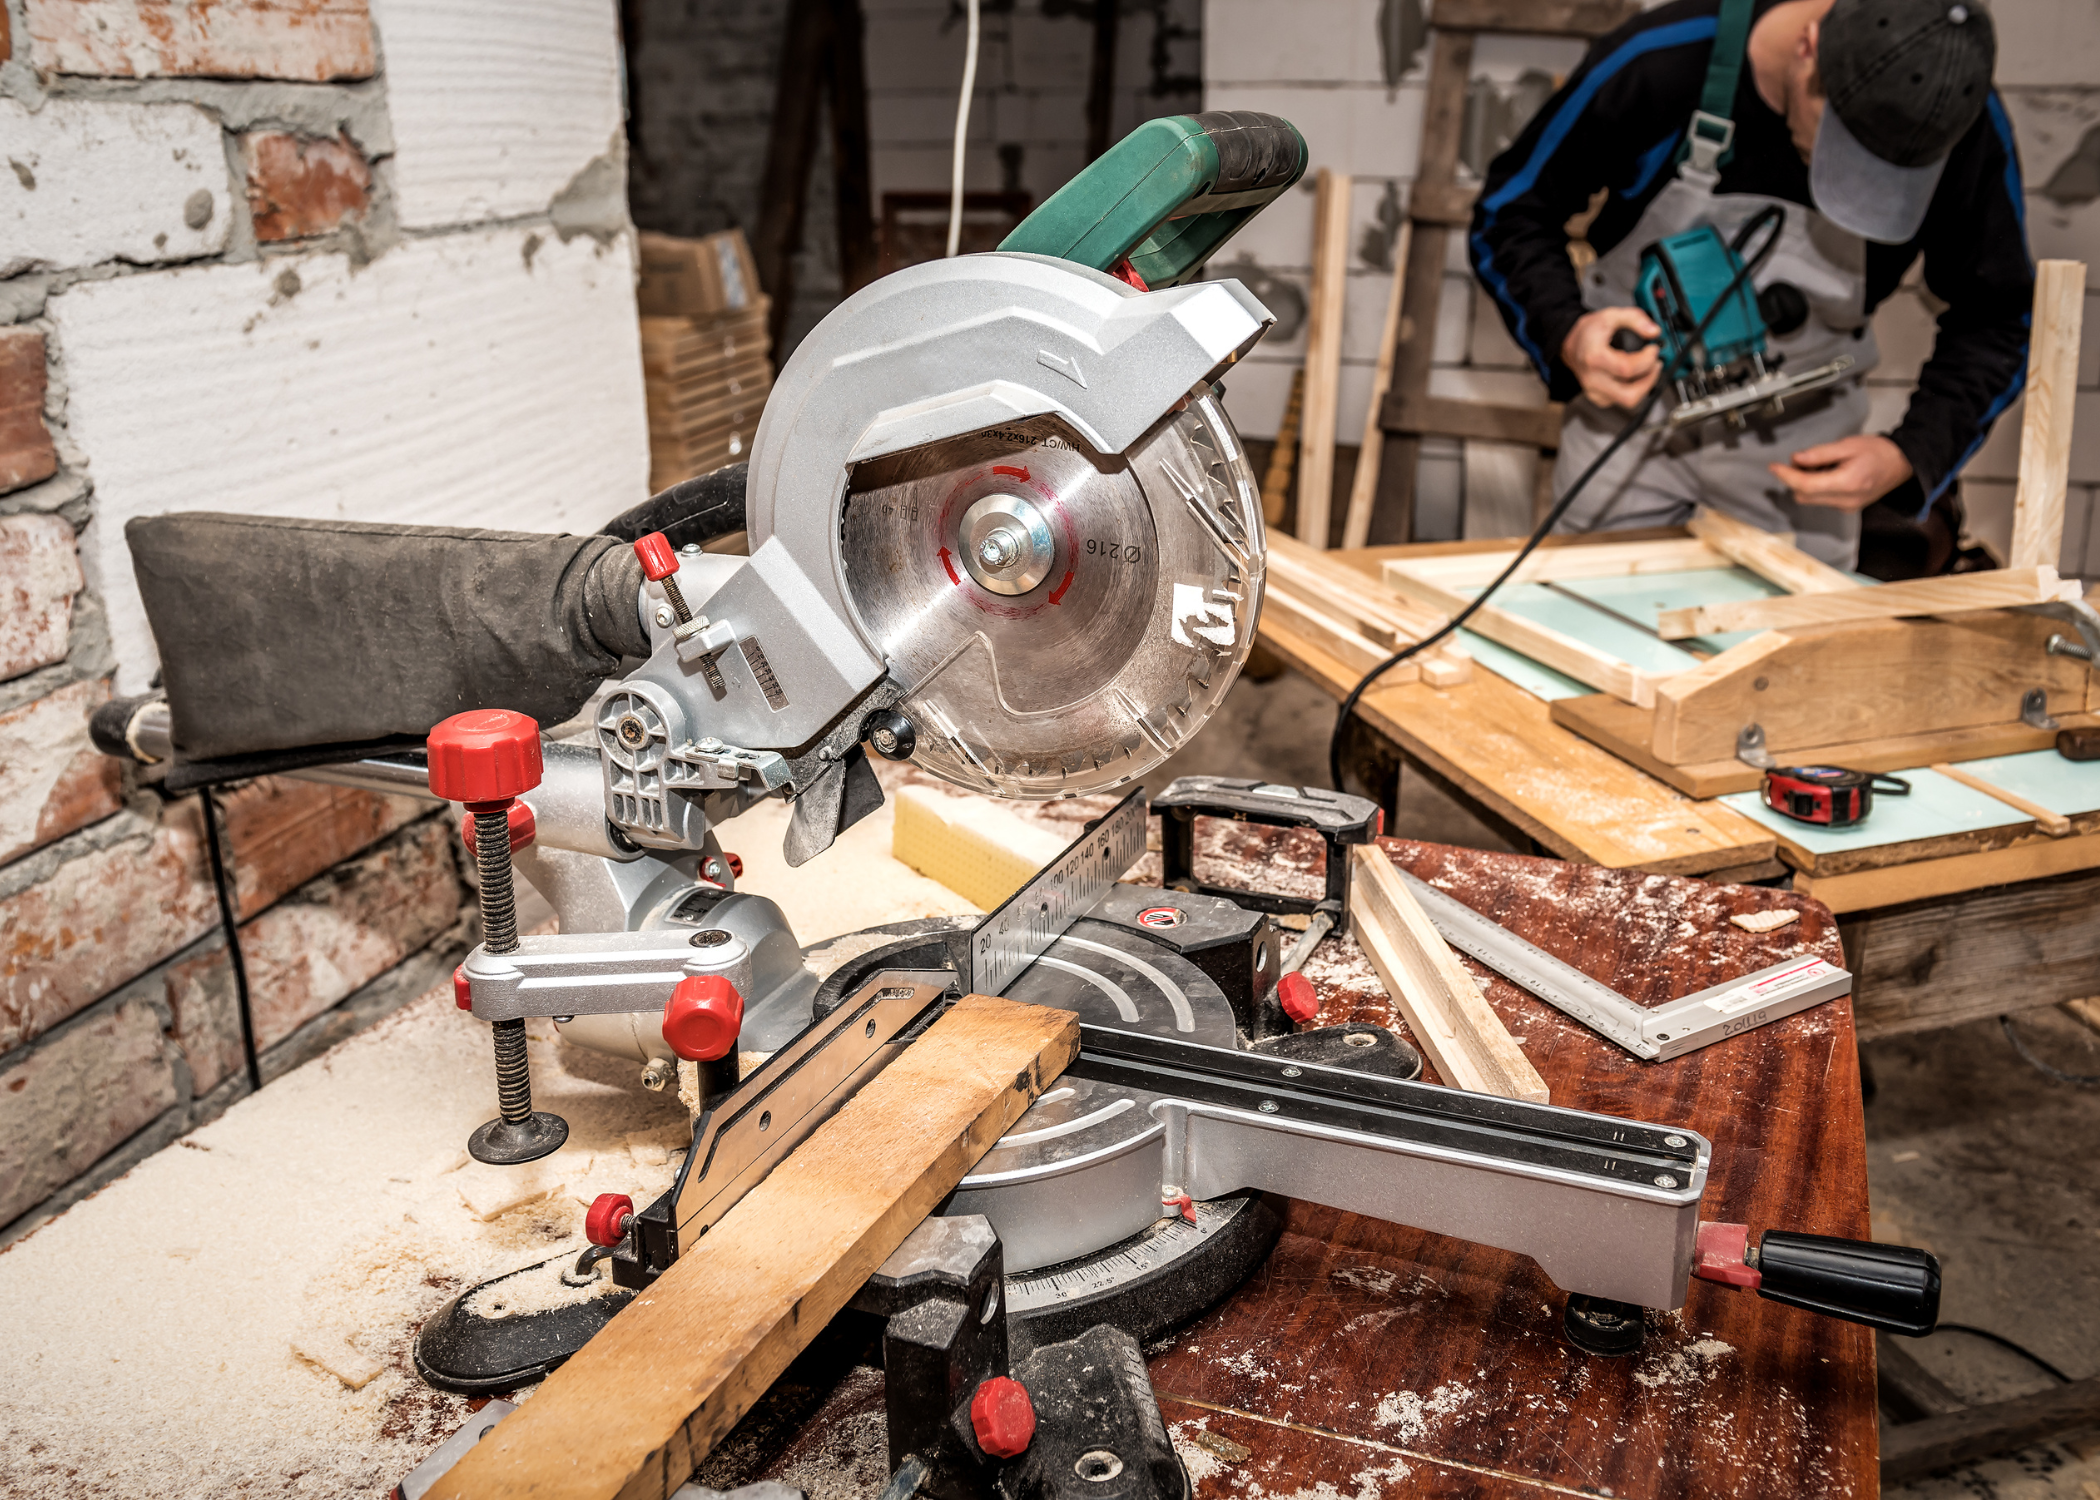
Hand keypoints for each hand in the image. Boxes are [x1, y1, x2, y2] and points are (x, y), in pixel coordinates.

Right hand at [1561, 307, 1661, 408]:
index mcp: (1594, 358)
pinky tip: (1636, 377)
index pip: (1626, 369)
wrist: (1573, 345)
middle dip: (1649, 380)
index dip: (1646, 360)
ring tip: (1648, 370)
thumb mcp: (1611, 315)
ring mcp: (1595, 391)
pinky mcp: (1599, 398)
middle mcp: (1593, 379)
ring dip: (1645, 386)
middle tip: (1655, 365)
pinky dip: (1634, 390)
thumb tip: (1654, 331)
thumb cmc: (1589, 332)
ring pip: (1628, 400)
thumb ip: (1635, 319)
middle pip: (1629, 395)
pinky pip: (1622, 401)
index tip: (1653, 349)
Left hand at [1769, 435, 1914, 511]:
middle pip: (1804, 495)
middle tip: (1799, 461)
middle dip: (1795, 479)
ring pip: (1811, 500)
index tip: (1774, 467)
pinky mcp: (1848, 508)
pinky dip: (1817, 488)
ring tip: (1819, 465)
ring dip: (1806, 484)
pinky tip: (1828, 474)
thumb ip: (1820, 454)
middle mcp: (1846, 500)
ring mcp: (1847, 507)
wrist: (1902, 463)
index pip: (1806, 486)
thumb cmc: (1878, 451)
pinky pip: (1822, 500)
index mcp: (1847, 483)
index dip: (1786, 476)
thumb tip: (1796, 459)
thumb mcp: (1848, 445)